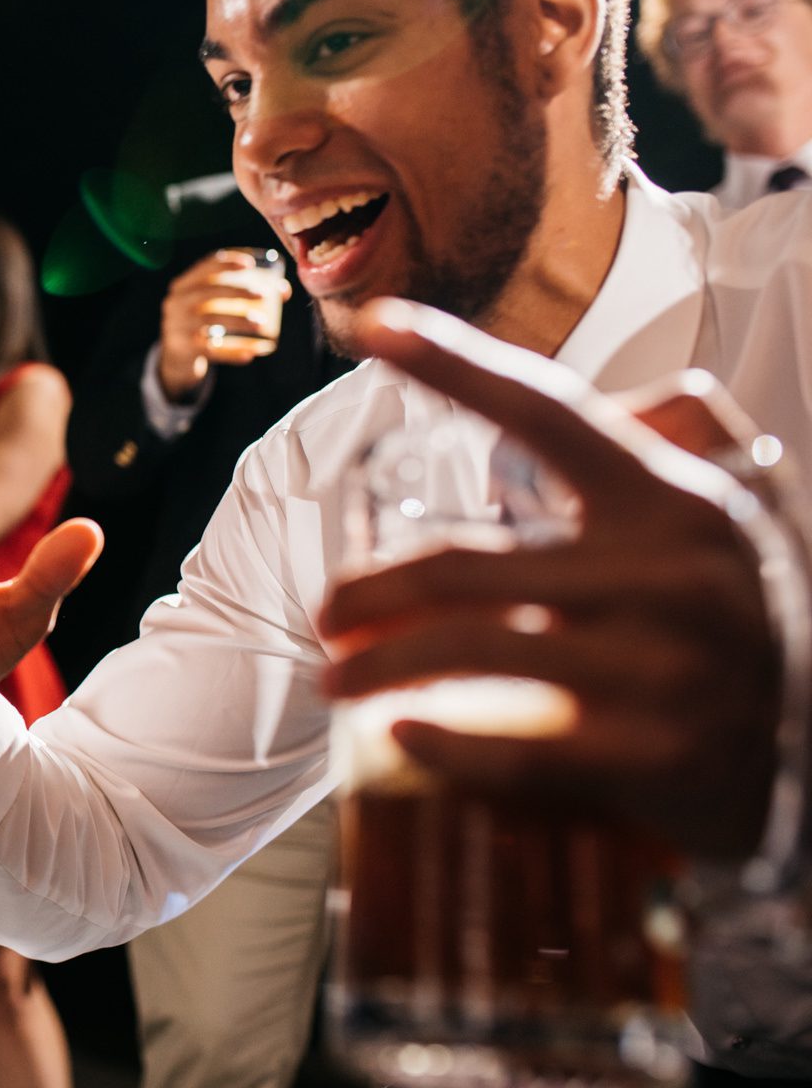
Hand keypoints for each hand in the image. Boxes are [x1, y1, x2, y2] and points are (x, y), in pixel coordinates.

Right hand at [157, 251, 288, 399]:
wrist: (176, 359)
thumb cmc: (203, 324)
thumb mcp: (212, 306)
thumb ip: (240, 295)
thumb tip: (284, 291)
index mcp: (183, 286)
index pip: (203, 268)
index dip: (226, 263)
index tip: (250, 264)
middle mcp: (176, 303)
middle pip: (208, 293)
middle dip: (237, 291)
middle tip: (263, 295)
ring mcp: (177, 327)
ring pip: (210, 320)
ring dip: (239, 321)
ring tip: (261, 324)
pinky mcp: (183, 350)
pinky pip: (211, 350)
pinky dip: (232, 352)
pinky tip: (251, 354)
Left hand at [319, 298, 783, 857]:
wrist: (810, 763)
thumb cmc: (737, 627)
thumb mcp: (725, 520)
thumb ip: (675, 445)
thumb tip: (631, 396)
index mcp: (674, 499)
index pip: (547, 411)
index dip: (452, 363)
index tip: (369, 323)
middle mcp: (673, 572)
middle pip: (463, 565)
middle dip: (367, 592)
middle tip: (325, 614)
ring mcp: (669, 667)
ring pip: (472, 651)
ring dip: (378, 667)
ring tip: (334, 680)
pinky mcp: (658, 756)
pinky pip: (518, 750)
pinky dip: (444, 745)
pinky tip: (397, 735)